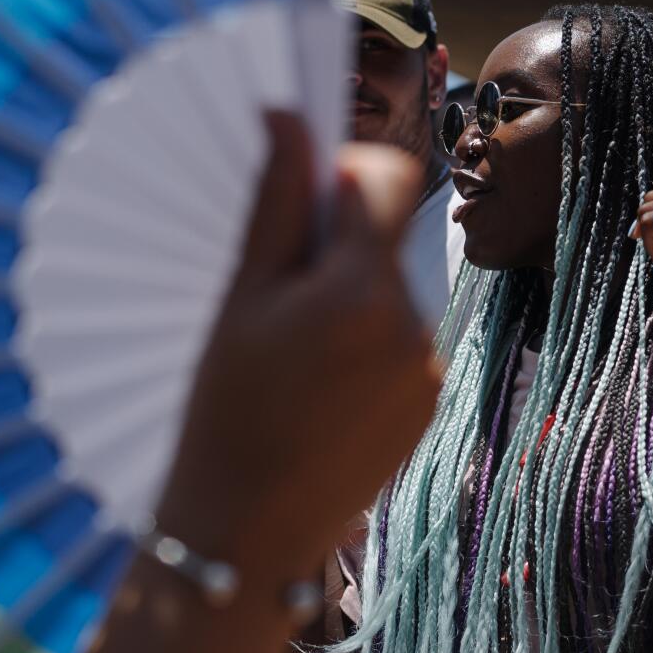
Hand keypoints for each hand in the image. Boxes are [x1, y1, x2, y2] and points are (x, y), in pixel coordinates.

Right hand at [159, 112, 442, 569]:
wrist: (247, 539)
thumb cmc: (225, 415)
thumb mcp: (239, 300)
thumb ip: (274, 203)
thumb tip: (286, 113)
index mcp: (360, 290)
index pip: (389, 177)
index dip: (346, 171)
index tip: (301, 194)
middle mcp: (410, 325)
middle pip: (386, 236)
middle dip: (336, 242)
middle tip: (274, 290)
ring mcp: (424, 368)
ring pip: (390, 290)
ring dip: (346, 297)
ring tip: (288, 356)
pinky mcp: (426, 403)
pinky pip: (398, 341)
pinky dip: (360, 344)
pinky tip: (312, 389)